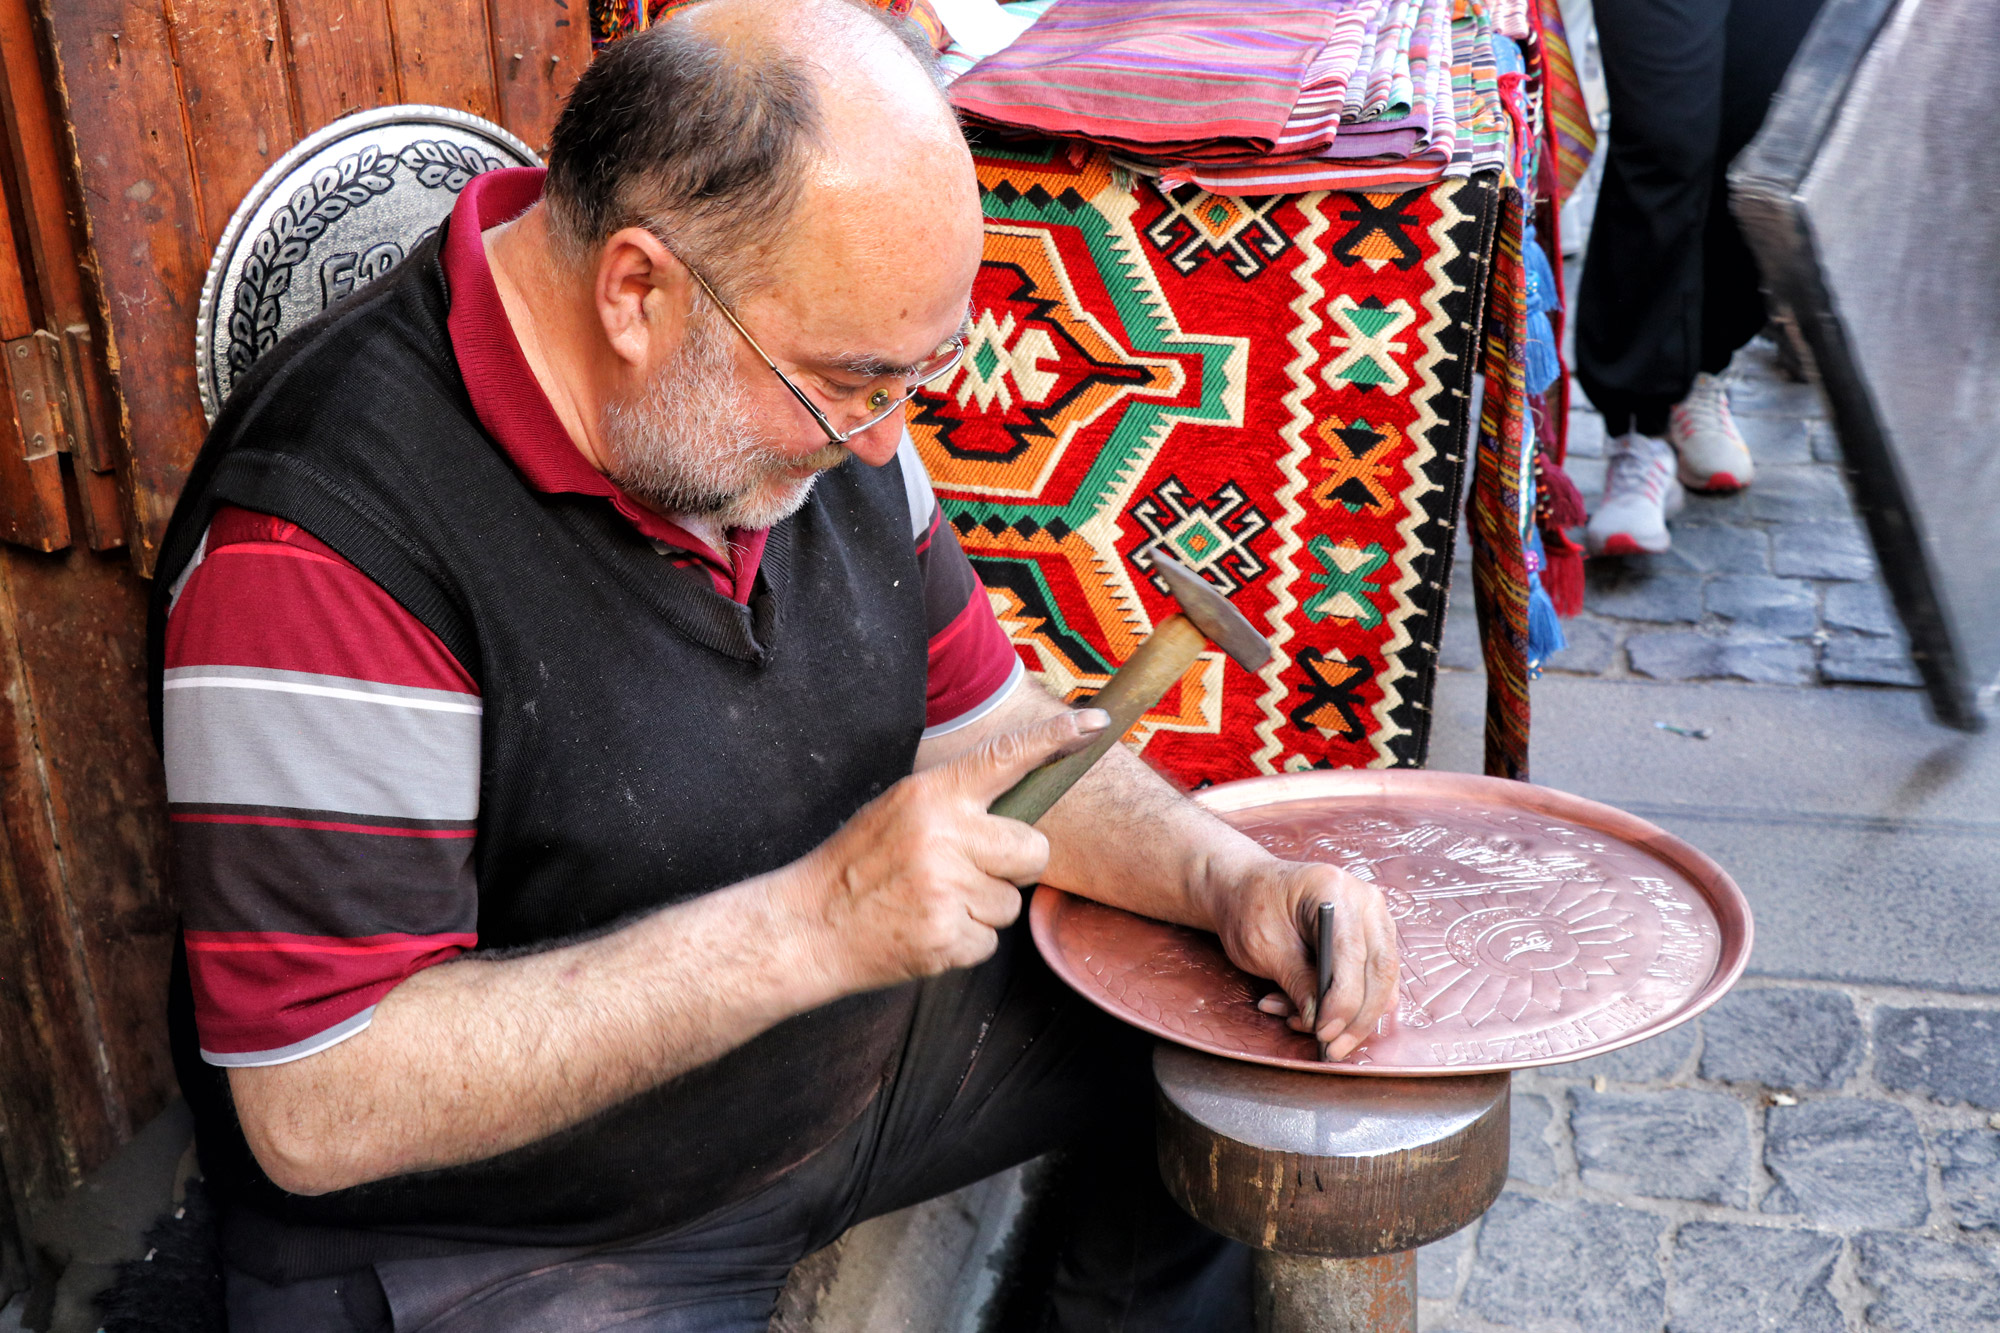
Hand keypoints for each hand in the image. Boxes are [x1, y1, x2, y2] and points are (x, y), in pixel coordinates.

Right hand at [793, 709, 1109, 993]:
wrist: (809, 927)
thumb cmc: (858, 865)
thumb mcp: (897, 810)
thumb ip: (954, 803)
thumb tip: (1016, 807)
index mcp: (931, 796)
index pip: (1005, 758)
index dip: (1054, 740)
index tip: (1094, 724)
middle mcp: (944, 837)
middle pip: (1033, 850)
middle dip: (1012, 866)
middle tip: (966, 871)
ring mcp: (947, 890)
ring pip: (1011, 902)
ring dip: (982, 908)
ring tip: (931, 902)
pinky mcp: (948, 938)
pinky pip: (990, 941)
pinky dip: (964, 940)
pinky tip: (926, 929)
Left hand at [1202, 859, 1398, 1060]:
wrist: (1244, 887)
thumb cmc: (1250, 907)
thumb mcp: (1264, 946)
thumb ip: (1297, 982)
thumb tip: (1320, 1022)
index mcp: (1335, 890)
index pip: (1354, 953)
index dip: (1344, 1000)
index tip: (1324, 1032)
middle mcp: (1365, 901)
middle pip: (1380, 971)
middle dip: (1357, 1018)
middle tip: (1330, 1048)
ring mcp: (1373, 920)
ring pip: (1380, 982)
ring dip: (1347, 1015)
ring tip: (1300, 1025)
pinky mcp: (1370, 941)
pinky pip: (1369, 982)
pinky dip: (1341, 1004)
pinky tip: (1301, 1012)